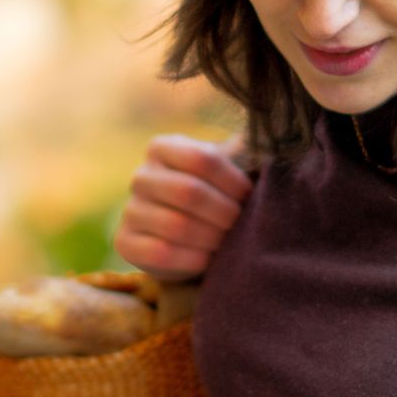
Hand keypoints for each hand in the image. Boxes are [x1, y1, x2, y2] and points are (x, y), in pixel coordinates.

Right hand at [117, 135, 251, 281]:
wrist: (192, 239)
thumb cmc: (217, 196)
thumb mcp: (229, 168)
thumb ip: (246, 152)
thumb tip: (272, 136)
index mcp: (163, 148)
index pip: (203, 159)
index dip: (233, 181)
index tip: (249, 197)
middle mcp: (141, 176)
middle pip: (189, 192)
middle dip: (224, 212)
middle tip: (239, 224)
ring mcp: (130, 210)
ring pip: (176, 225)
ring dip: (211, 238)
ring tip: (227, 242)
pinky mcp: (125, 243)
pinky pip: (161, 253)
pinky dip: (192, 260)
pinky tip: (208, 259)